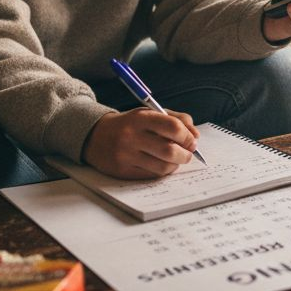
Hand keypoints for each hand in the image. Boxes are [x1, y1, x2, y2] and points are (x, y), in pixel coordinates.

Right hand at [81, 107, 200, 178]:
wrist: (95, 135)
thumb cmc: (130, 124)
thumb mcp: (150, 113)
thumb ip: (176, 119)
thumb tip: (195, 136)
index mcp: (141, 118)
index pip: (173, 127)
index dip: (188, 136)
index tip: (192, 141)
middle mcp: (132, 136)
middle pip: (169, 150)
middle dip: (185, 155)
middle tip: (188, 154)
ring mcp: (126, 155)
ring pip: (162, 167)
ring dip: (175, 165)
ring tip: (175, 160)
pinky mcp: (122, 171)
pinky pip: (151, 176)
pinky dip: (161, 172)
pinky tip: (161, 165)